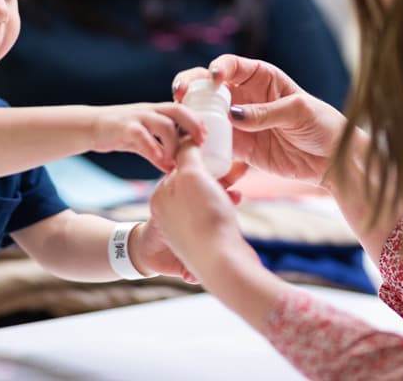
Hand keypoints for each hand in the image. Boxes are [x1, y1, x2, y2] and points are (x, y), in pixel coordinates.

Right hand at [90, 102, 204, 172]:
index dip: (197, 121)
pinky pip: (142, 136)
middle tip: (201, 144)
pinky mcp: (123, 127)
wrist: (89, 126)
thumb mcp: (143, 139)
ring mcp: (137, 117)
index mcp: (156, 111)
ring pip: (164, 124)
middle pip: (178, 110)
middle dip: (194, 125)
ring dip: (175, 144)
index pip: (183, 110)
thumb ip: (158, 150)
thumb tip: (174, 168)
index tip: (206, 137)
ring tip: (176, 162)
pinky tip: (161, 164)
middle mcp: (149, 110)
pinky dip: (155, 150)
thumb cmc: (119, 132)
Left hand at [149, 140, 258, 282]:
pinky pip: (215, 216)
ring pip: (207, 199)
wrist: (221, 264)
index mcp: (162, 197)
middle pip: (195, 183)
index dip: (200, 157)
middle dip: (217, 173)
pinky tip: (237, 200)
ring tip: (241, 180)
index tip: (219, 151)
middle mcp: (170, 215)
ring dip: (224, 188)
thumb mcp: (192, 176)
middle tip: (236, 165)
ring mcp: (186, 230)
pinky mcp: (204, 242)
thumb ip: (187, 154)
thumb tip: (184, 138)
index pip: (179, 168)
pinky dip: (226, 206)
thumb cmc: (204, 217)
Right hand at [173, 55, 348, 183]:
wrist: (332, 161)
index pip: (232, 65)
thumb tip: (233, 116)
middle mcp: (244, 96)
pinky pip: (214, 142)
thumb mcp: (299, 112)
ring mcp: (238, 122)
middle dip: (190, 86)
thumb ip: (266, 112)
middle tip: (180, 95)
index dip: (218, 68)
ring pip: (205, 113)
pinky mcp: (238, 146)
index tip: (213, 78)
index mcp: (261, 78)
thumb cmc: (323, 126)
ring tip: (181, 123)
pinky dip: (200, 142)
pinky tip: (192, 145)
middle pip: (209, 86)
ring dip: (190, 115)